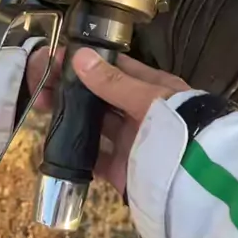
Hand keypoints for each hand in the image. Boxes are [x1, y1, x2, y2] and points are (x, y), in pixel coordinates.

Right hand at [27, 47, 188, 195]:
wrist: (197, 181)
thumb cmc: (177, 127)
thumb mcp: (148, 97)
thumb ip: (113, 82)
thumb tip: (80, 56)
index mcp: (151, 89)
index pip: (114, 68)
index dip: (86, 62)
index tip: (56, 58)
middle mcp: (139, 112)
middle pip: (98, 96)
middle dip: (70, 88)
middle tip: (40, 82)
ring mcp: (129, 141)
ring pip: (92, 124)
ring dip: (67, 115)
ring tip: (40, 104)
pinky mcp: (120, 170)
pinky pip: (92, 158)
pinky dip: (73, 151)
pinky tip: (53, 139)